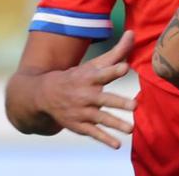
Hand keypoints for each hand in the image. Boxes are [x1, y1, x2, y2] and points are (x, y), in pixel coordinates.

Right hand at [37, 31, 136, 148]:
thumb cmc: (78, 76)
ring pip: (101, 119)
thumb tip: (134, 32)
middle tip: (135, 105)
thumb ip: (117, 51)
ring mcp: (82, 112)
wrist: (43, 95)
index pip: (103, 73)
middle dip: (119, 102)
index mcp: (90, 78)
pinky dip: (105, 140)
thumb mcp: (94, 64)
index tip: (124, 67)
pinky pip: (94, 133)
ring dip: (116, 124)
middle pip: (105, 99)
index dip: (113, 70)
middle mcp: (86, 95)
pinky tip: (117, 145)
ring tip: (131, 129)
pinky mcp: (80, 125)